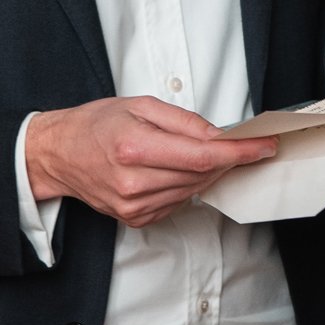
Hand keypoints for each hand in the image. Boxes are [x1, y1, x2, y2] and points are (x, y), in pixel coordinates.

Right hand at [25, 97, 279, 228]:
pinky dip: (185, 185)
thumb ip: (184, 121)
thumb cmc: (96, 125)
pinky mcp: (135, 219)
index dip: (240, 153)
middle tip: (237, 142)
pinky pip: (178, 202)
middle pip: (203, 174)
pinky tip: (172, 170)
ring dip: (206, 171)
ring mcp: (134, 206)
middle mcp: (134, 182)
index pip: (203, 155)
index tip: (265, 146)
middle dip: (225, 158)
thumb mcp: (140, 105)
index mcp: (134, 147)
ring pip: (194, 190)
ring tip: (196, 152)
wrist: (59, 154)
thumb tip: (219, 136)